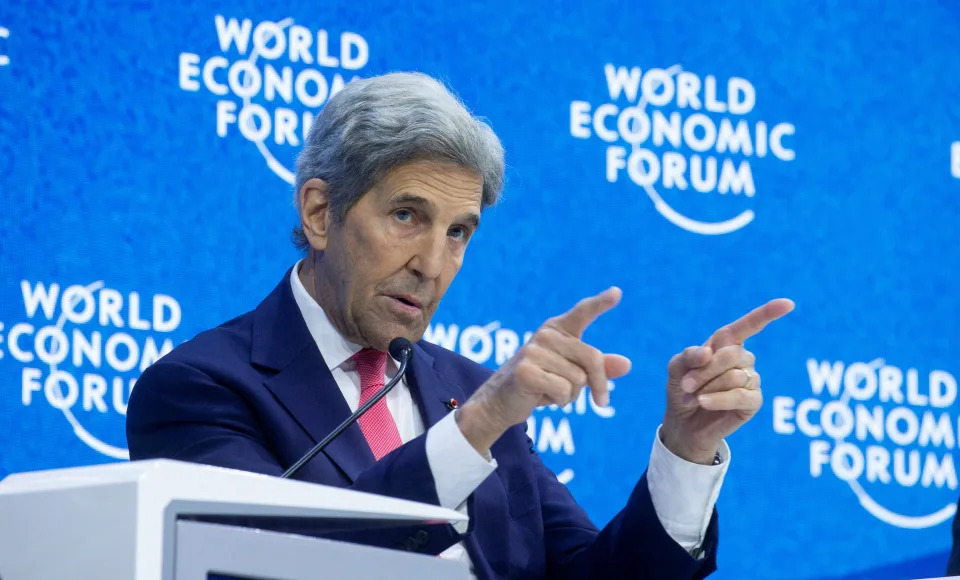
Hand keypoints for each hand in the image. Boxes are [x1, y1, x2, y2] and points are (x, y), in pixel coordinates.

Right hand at [457, 288, 632, 453]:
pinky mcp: (526, 371)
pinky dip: (559, 401)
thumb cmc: (540, 383)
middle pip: (592, 359)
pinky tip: (540, 397)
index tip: (617, 292)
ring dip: (570, 395)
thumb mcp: (572, 374)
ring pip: (578, 380)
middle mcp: (546, 335)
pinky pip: (563, 391)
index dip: (601, 303)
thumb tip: (627, 364)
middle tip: (599, 401)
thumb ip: (598, 368)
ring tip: (549, 391)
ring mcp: (533, 351)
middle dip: (598, 384)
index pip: (582, 312)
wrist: (502, 400)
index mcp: (557, 329)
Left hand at [660, 299, 794, 463]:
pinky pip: (740, 395)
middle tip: (687, 384)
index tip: (788, 304)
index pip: (749, 325)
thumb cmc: (683, 389)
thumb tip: (708, 352)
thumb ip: (689, 355)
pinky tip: (703, 402)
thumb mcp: (676, 368)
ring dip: (707, 387)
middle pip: (732, 354)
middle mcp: (743, 358)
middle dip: (705, 370)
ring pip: (734, 376)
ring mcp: (751, 379)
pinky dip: (718, 399)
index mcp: (726, 343)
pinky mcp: (753, 401)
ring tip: (693, 397)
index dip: (767, 313)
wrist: (683, 422)